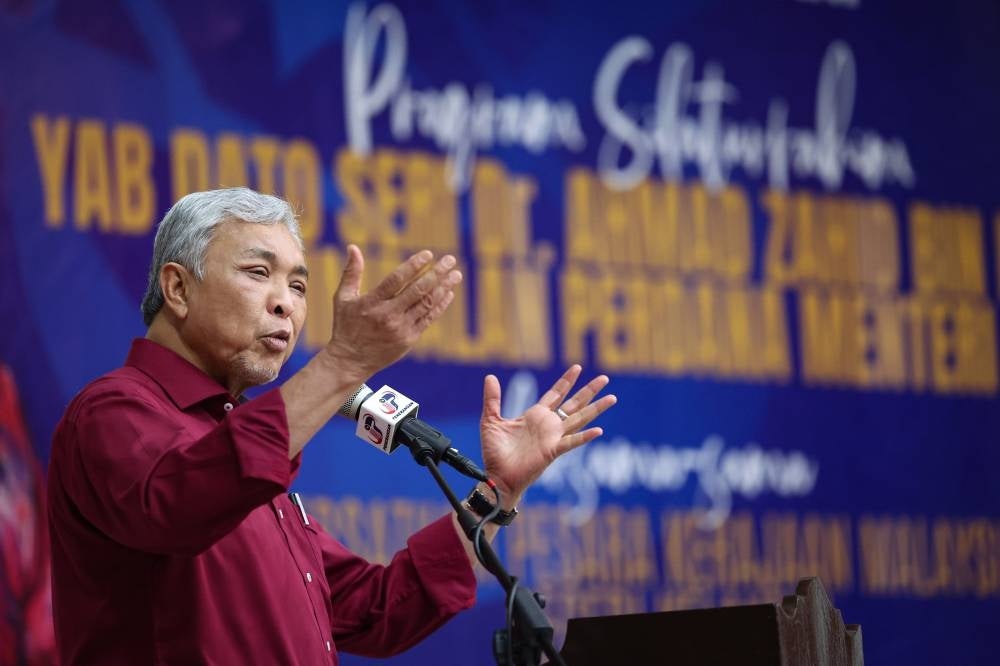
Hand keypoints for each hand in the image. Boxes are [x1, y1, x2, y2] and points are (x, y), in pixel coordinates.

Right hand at [325, 245, 461, 380]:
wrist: (351, 360)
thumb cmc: (346, 325)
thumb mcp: (342, 298)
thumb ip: (351, 272)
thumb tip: (352, 246)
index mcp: (372, 302)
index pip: (396, 279)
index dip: (413, 266)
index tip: (428, 254)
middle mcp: (388, 315)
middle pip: (417, 290)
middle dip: (436, 273)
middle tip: (450, 259)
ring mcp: (400, 328)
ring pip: (426, 304)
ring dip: (443, 288)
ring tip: (456, 274)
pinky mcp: (409, 339)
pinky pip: (428, 319)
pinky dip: (440, 305)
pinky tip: (449, 293)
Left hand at [479, 366, 615, 503]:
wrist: (496, 476)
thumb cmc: (494, 452)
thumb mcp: (491, 420)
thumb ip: (492, 399)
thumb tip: (490, 376)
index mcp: (535, 416)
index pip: (555, 394)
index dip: (566, 381)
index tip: (577, 367)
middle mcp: (548, 425)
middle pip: (574, 404)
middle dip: (589, 390)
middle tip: (605, 378)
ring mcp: (552, 438)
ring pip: (579, 419)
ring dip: (595, 409)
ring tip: (612, 397)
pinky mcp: (552, 451)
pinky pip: (571, 443)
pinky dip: (584, 437)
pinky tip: (598, 430)